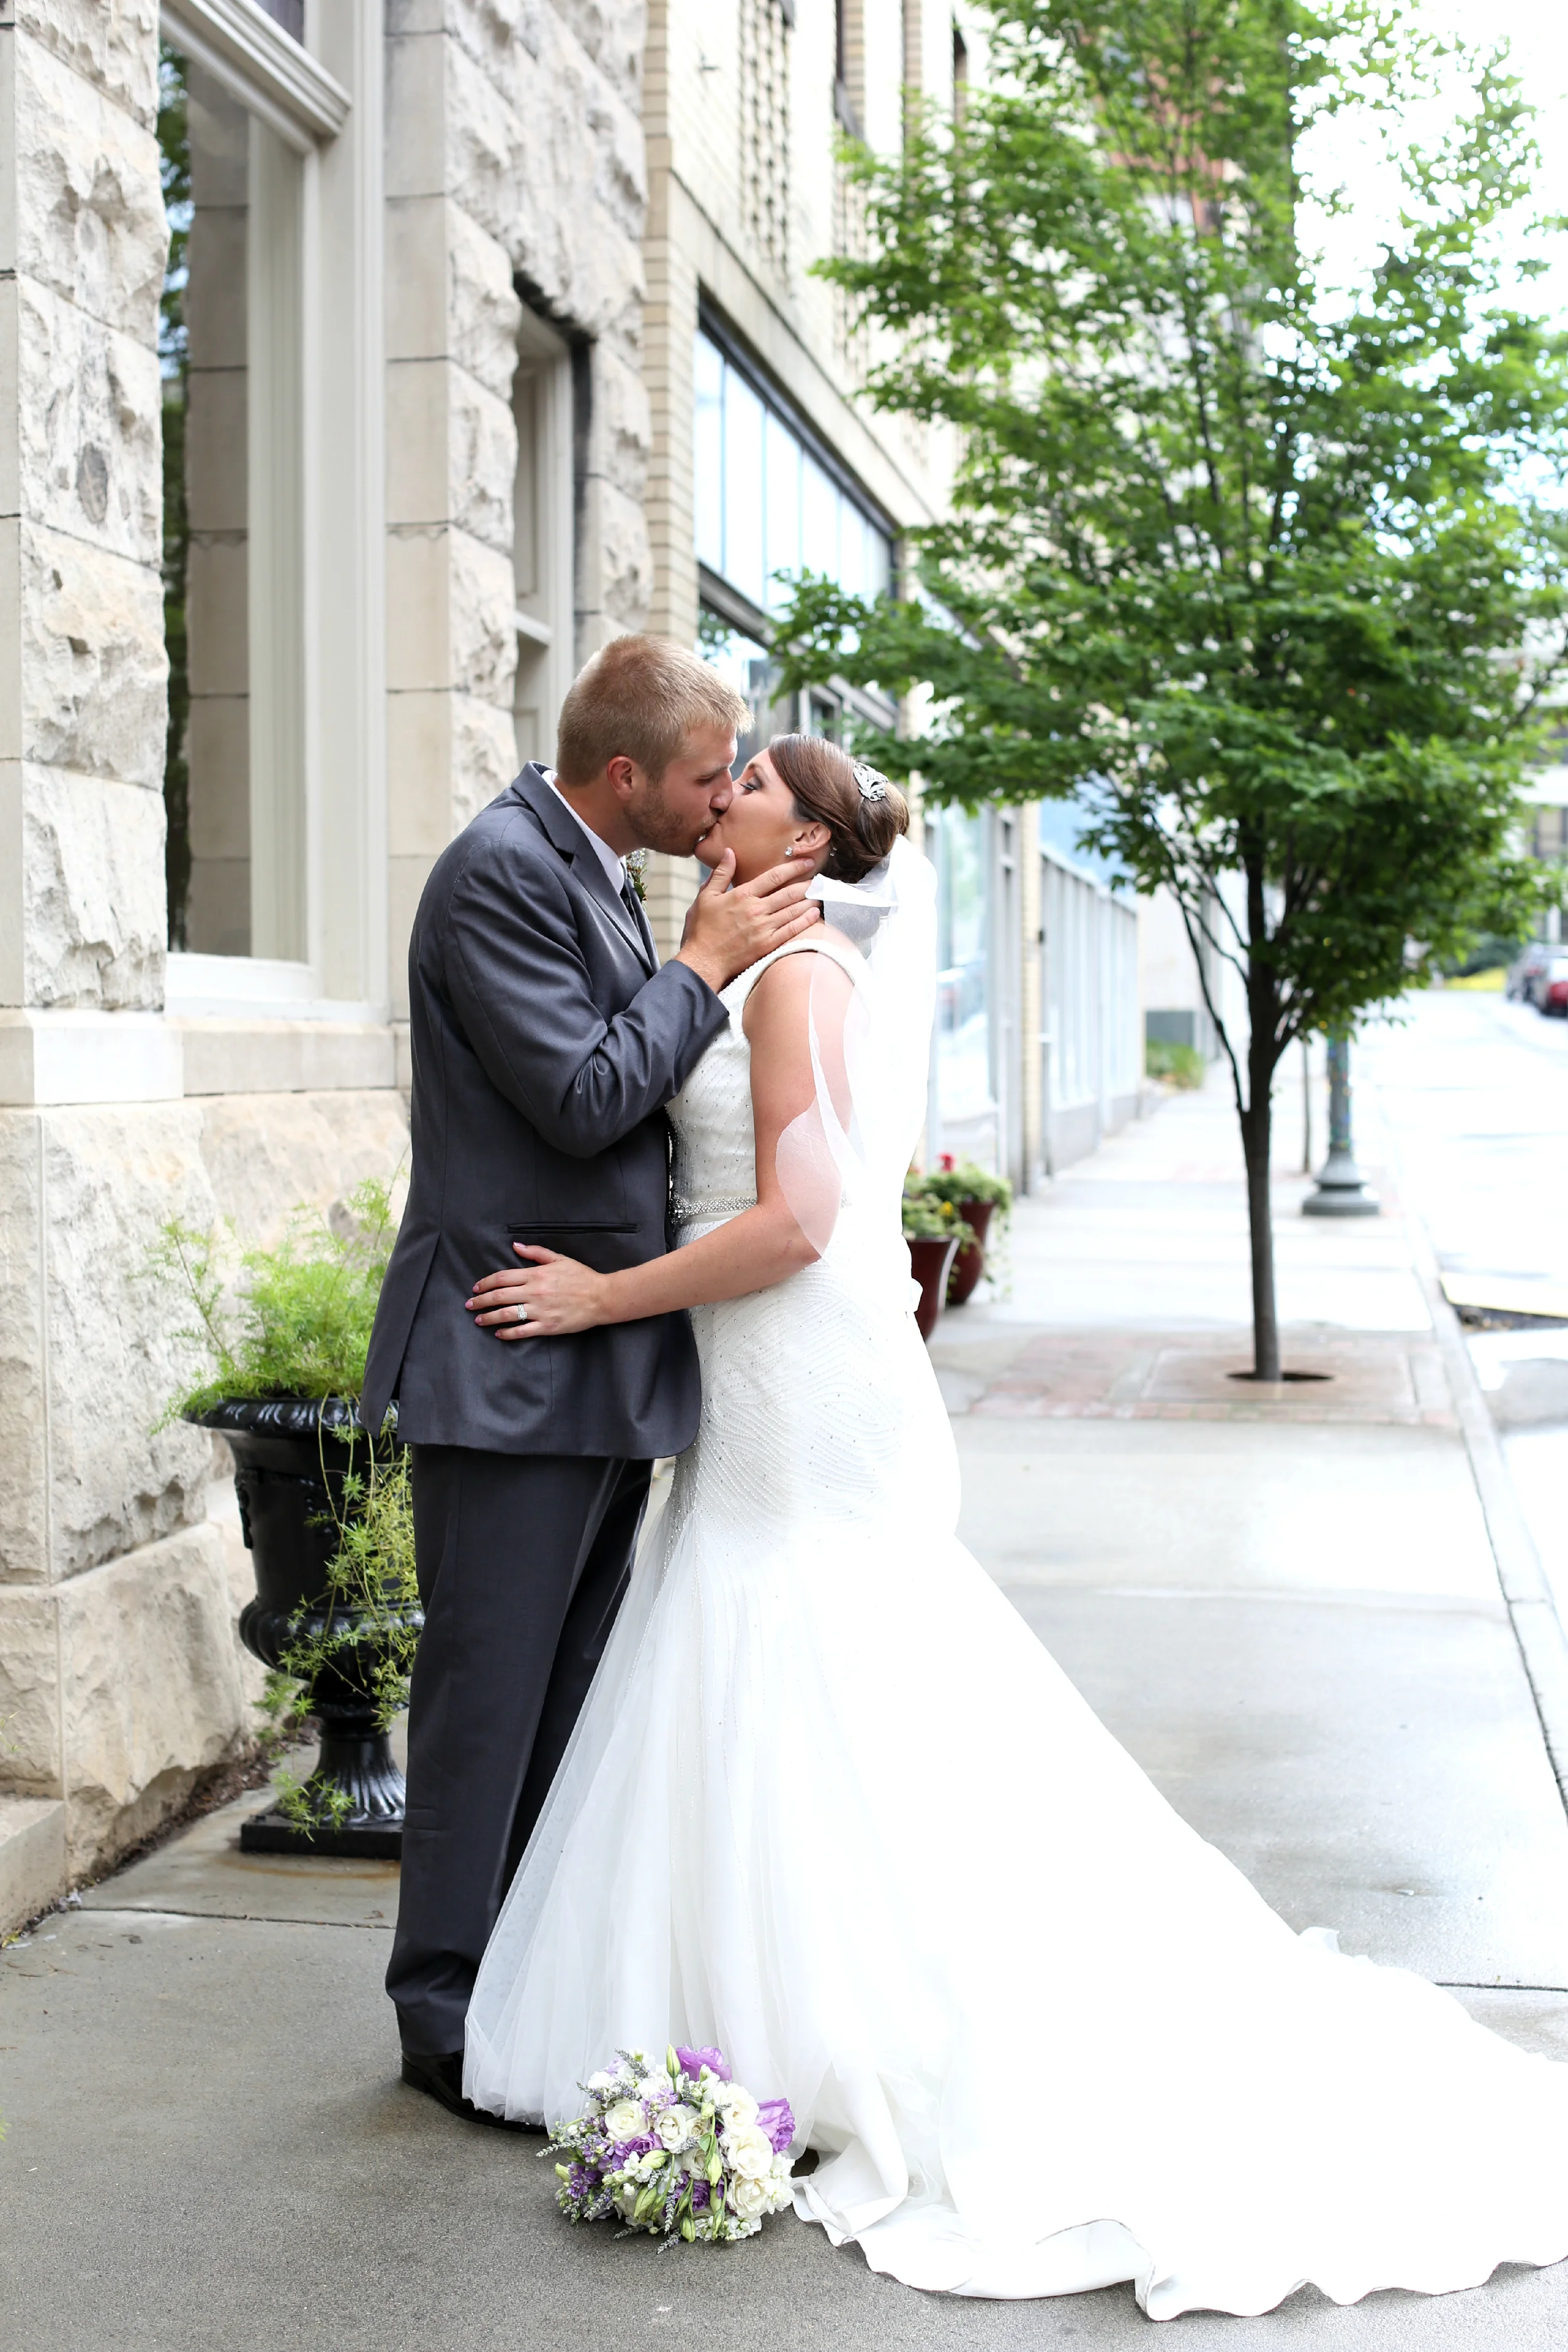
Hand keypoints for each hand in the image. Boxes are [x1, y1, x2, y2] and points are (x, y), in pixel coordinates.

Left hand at [465, 1245, 610, 1337]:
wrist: (601, 1297)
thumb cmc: (581, 1277)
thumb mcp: (559, 1259)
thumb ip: (536, 1253)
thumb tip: (515, 1246)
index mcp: (536, 1275)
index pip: (502, 1278)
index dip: (486, 1283)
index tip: (476, 1288)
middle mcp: (534, 1292)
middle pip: (499, 1297)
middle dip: (480, 1301)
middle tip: (469, 1305)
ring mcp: (540, 1310)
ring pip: (506, 1315)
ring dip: (489, 1318)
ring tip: (479, 1320)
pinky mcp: (547, 1326)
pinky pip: (522, 1331)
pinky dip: (508, 1333)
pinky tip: (499, 1334)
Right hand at [675, 852, 821, 992]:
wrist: (703, 961)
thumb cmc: (702, 930)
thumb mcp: (705, 897)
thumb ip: (720, 874)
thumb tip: (729, 852)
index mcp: (742, 895)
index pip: (774, 876)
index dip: (793, 868)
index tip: (807, 862)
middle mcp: (756, 910)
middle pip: (789, 892)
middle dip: (807, 884)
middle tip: (819, 879)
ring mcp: (764, 928)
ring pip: (793, 910)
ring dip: (809, 900)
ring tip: (820, 894)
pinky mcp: (767, 945)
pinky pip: (791, 930)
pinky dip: (805, 921)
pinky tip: (815, 914)